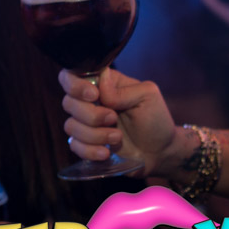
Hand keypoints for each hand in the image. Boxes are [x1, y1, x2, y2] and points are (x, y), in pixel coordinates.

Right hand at [59, 67, 178, 176]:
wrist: (160, 151)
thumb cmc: (156, 119)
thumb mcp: (147, 96)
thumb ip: (122, 90)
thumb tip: (100, 85)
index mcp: (103, 84)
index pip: (72, 75)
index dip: (76, 85)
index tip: (94, 95)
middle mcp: (91, 102)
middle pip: (69, 102)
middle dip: (91, 115)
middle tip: (114, 118)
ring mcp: (87, 124)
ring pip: (70, 126)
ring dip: (94, 135)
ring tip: (117, 137)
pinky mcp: (87, 144)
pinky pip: (74, 146)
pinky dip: (90, 150)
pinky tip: (107, 152)